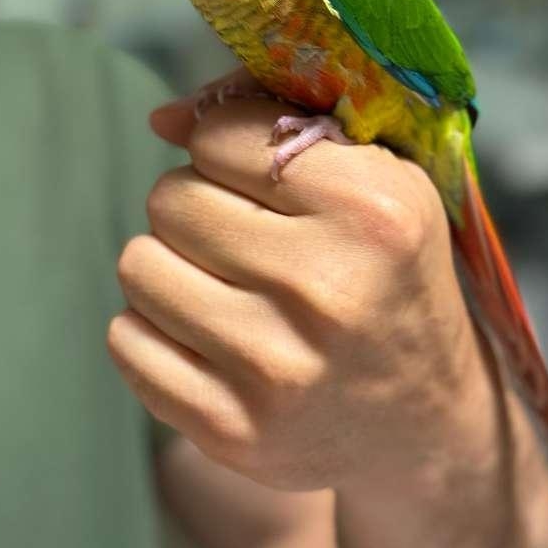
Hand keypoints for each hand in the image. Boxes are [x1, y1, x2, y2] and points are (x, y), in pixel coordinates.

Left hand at [107, 84, 493, 493]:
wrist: (423, 417)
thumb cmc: (388, 272)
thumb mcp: (372, 176)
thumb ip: (268, 118)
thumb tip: (161, 117)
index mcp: (371, 210)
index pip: (219, 137)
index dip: (225, 146)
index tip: (255, 175)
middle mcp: (326, 288)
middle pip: (170, 199)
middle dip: (195, 203)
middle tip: (238, 233)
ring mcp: (274, 368)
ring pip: (137, 264)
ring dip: (169, 263)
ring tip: (220, 281)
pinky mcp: (229, 430)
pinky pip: (124, 340)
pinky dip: (152, 326)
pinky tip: (204, 333)